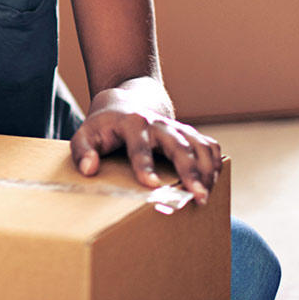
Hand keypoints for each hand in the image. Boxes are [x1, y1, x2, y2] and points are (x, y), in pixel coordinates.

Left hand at [70, 102, 221, 204]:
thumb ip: (82, 151)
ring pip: (199, 144)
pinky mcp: (187, 133)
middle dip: (189, 170)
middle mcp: (156, 123)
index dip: (145, 164)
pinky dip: (216, 164)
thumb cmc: (103, 127)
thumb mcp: (85, 135)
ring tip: (206, 195)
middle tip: (197, 195)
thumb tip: (89, 168)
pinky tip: (213, 183)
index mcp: (130, 123)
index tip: (152, 185)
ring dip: (207, 170)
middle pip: (178, 144)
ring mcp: (175, 127)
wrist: (123, 104)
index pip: (139, 144)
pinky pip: (209, 146)